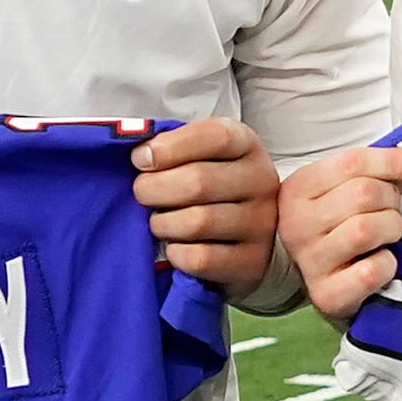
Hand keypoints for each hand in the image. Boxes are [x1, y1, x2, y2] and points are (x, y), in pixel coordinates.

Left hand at [132, 118, 277, 297]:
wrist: (247, 237)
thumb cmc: (210, 187)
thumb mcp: (199, 155)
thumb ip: (171, 146)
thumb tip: (140, 154)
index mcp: (246, 145)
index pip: (215, 138)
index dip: (170, 147)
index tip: (140, 158)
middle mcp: (261, 181)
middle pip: (199, 182)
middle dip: (154, 189)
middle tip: (142, 194)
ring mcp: (261, 224)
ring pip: (197, 222)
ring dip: (163, 223)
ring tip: (159, 221)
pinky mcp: (251, 262)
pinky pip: (200, 258)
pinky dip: (176, 254)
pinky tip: (176, 246)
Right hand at [278, 144, 401, 319]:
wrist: (324, 281)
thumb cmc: (337, 230)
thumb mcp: (342, 192)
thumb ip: (374, 172)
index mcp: (298, 190)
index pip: (351, 162)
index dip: (394, 161)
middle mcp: (297, 224)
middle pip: (362, 194)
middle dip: (391, 200)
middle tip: (391, 209)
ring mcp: (309, 260)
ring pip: (366, 230)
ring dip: (391, 229)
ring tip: (388, 234)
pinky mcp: (326, 294)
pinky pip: (371, 271)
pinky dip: (387, 265)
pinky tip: (380, 261)